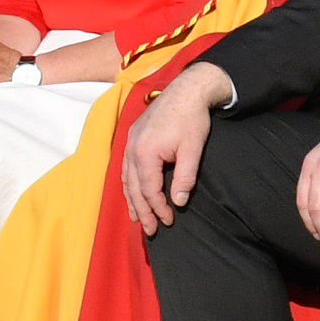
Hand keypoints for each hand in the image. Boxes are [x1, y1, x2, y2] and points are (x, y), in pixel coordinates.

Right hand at [119, 65, 221, 224]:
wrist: (187, 90)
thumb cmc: (192, 119)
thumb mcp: (193, 149)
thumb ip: (185, 177)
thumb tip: (179, 201)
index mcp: (145, 153)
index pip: (149, 190)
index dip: (158, 208)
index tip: (169, 221)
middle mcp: (132, 149)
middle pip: (134, 188)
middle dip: (143, 211)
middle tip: (150, 230)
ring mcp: (130, 142)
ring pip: (127, 179)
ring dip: (132, 200)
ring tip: (137, 218)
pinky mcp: (133, 137)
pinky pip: (126, 167)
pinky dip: (129, 183)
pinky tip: (132, 192)